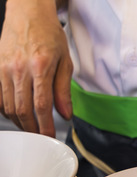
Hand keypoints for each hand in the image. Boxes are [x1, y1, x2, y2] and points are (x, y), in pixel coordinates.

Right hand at [0, 0, 72, 136]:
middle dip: (32, 128)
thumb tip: (65, 114)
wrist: (28, 14)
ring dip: (19, 121)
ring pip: (8, 106)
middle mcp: (18, 69)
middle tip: (40, 136)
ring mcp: (3, 69)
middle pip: (22, 110)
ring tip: (31, 127)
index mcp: (40, 67)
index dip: (45, 126)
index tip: (50, 136)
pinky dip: (6, 109)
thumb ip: (64, 90)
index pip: (41, 105)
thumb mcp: (65, 62)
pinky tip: (16, 113)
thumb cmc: (49, 35)